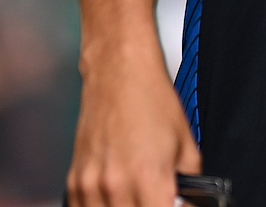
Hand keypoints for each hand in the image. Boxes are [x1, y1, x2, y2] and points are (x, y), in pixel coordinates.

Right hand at [65, 47, 199, 206]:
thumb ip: (190, 183)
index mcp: (149, 178)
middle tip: (156, 198)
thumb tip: (188, 202)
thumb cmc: (152, 101)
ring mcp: (91, 185)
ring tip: (137, 196)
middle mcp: (116, 185)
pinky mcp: (74, 181)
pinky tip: (116, 197)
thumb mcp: (187, 144)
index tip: (173, 204)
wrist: (119, 73)